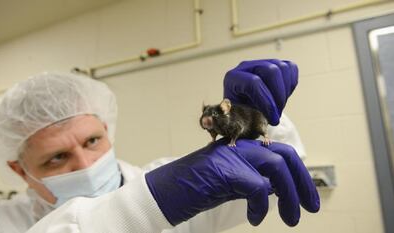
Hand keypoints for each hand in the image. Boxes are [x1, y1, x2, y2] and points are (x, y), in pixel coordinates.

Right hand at [145, 139, 319, 226]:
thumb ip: (253, 180)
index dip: (298, 174)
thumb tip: (277, 188)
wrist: (164, 192)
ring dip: (289, 195)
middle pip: (285, 156)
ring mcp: (232, 156)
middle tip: (311, 207)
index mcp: (242, 148)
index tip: (307, 197)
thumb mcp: (231, 184)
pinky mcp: (225, 170)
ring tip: (292, 220)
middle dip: (303, 182)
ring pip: (277, 167)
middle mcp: (239, 147)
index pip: (280, 152)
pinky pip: (257, 187)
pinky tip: (256, 219)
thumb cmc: (195, 189)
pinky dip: (261, 206)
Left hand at [224, 59, 297, 125]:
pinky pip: (291, 68)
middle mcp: (246, 67)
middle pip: (271, 71)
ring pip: (283, 68)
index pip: (253, 83)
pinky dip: (291, 84)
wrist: (245, 111)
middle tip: (277, 114)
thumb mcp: (238, 121)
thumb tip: (258, 127)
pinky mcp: (275, 64)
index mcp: (233, 78)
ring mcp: (262, 63)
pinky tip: (283, 97)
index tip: (273, 119)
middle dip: (279, 96)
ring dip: (285, 92)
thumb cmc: (241, 116)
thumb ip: (243, 121)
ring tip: (279, 107)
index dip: (267, 103)